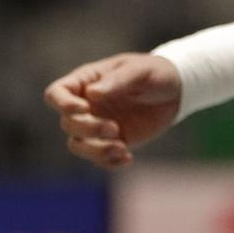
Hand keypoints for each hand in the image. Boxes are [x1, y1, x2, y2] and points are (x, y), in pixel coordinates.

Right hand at [42, 54, 182, 168]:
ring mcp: (97, 124)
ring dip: (96, 150)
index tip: (84, 108)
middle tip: (114, 128)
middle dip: (88, 129)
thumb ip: (118, 81)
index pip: (56, 93)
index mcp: (86, 82)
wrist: (177, 91)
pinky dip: (110, 162)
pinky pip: (99, 158)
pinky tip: (128, 158)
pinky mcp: (111, 141)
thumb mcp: (140, 71)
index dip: (63, 104)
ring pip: (77, 145)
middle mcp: (86, 105)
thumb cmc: (155, 73)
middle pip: (67, 123)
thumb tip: (91, 94)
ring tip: (121, 148)